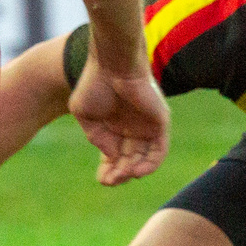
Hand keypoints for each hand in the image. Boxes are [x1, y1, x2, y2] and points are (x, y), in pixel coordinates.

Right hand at [69, 60, 169, 186]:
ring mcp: (148, 126)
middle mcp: (133, 129)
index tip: (101, 179)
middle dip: (119, 174)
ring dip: (133, 172)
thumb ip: (96, 137)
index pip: (115, 156)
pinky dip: (149, 164)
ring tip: (120, 176)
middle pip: (130, 161)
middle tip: (109, 181)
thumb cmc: (95, 83)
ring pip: (144, 159)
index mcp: (115, 127)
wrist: (112, 63)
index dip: (108, 170)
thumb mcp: (84, 114)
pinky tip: (135, 171)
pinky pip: (159, 151)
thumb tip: (112, 155)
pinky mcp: (161, 122)